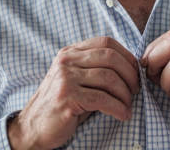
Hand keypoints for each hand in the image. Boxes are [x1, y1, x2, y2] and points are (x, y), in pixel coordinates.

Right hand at [7, 37, 139, 149]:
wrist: (33, 126)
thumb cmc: (61, 103)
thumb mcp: (75, 78)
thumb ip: (95, 68)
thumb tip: (131, 66)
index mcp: (70, 52)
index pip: (106, 42)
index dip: (126, 55)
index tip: (136, 70)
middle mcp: (66, 61)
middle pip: (110, 58)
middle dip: (130, 74)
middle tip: (136, 89)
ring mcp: (65, 78)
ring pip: (109, 79)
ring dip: (125, 94)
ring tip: (129, 104)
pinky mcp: (67, 97)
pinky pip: (102, 99)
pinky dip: (118, 108)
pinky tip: (123, 114)